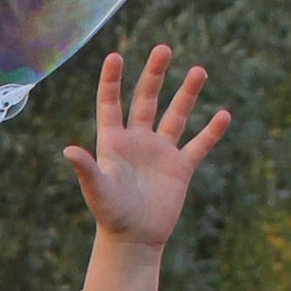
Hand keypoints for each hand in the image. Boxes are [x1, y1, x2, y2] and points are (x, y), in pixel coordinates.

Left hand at [64, 45, 230, 244]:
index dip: (112, 80)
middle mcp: (138, 140)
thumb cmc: (111, 216)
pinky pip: (199, 145)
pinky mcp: (180, 168)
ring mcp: (161, 152)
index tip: (116, 56)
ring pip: (176, 115)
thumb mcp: (97, 190)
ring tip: (200, 70)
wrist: (134, 240)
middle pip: (146, 100)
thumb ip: (87, 168)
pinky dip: (211, 131)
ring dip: (188, 94)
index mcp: (113, 141)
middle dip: (155, 75)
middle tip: (164, 49)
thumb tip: (68, 150)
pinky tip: (223, 114)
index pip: (111, 103)